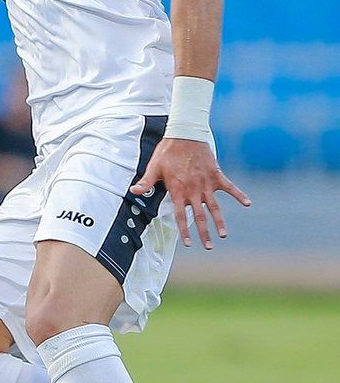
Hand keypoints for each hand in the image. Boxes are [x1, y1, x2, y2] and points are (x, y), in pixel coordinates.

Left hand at [131, 138, 251, 248]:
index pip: (180, 216)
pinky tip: (248, 204)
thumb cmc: (167, 152)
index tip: (189, 243)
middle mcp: (193, 190)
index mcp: (178, 191)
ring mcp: (207, 184)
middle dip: (203, 233)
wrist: (185, 135)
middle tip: (208, 246)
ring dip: (219, 222)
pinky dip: (239, 195)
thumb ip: (146, 182)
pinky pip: (230, 188)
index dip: (184, 230)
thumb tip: (134, 192)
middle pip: (199, 216)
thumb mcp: (154, 168)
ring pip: (214, 207)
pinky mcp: (217, 175)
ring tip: (223, 235)